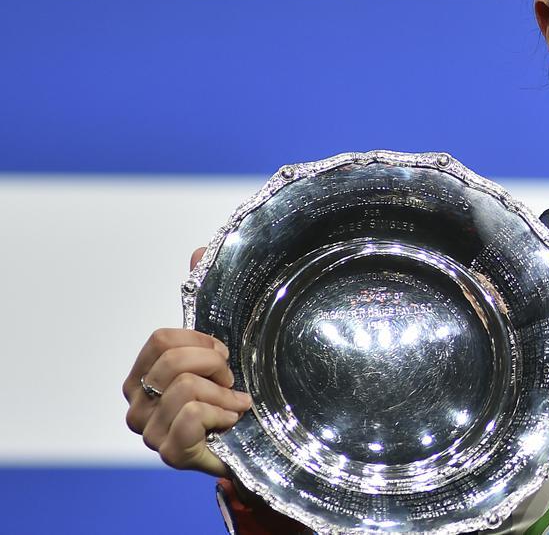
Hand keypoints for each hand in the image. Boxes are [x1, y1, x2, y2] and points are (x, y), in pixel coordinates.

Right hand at [122, 248, 251, 476]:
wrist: (255, 445)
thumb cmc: (231, 398)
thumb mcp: (219, 347)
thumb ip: (204, 300)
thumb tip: (198, 250)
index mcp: (141, 376)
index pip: (162, 339)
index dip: (201, 341)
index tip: (223, 355)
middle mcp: (137, 404)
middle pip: (174, 360)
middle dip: (216, 366)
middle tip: (230, 383)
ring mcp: (149, 432)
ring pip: (187, 387)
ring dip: (224, 396)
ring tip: (234, 406)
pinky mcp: (169, 453)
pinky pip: (195, 415)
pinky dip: (224, 414)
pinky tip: (232, 422)